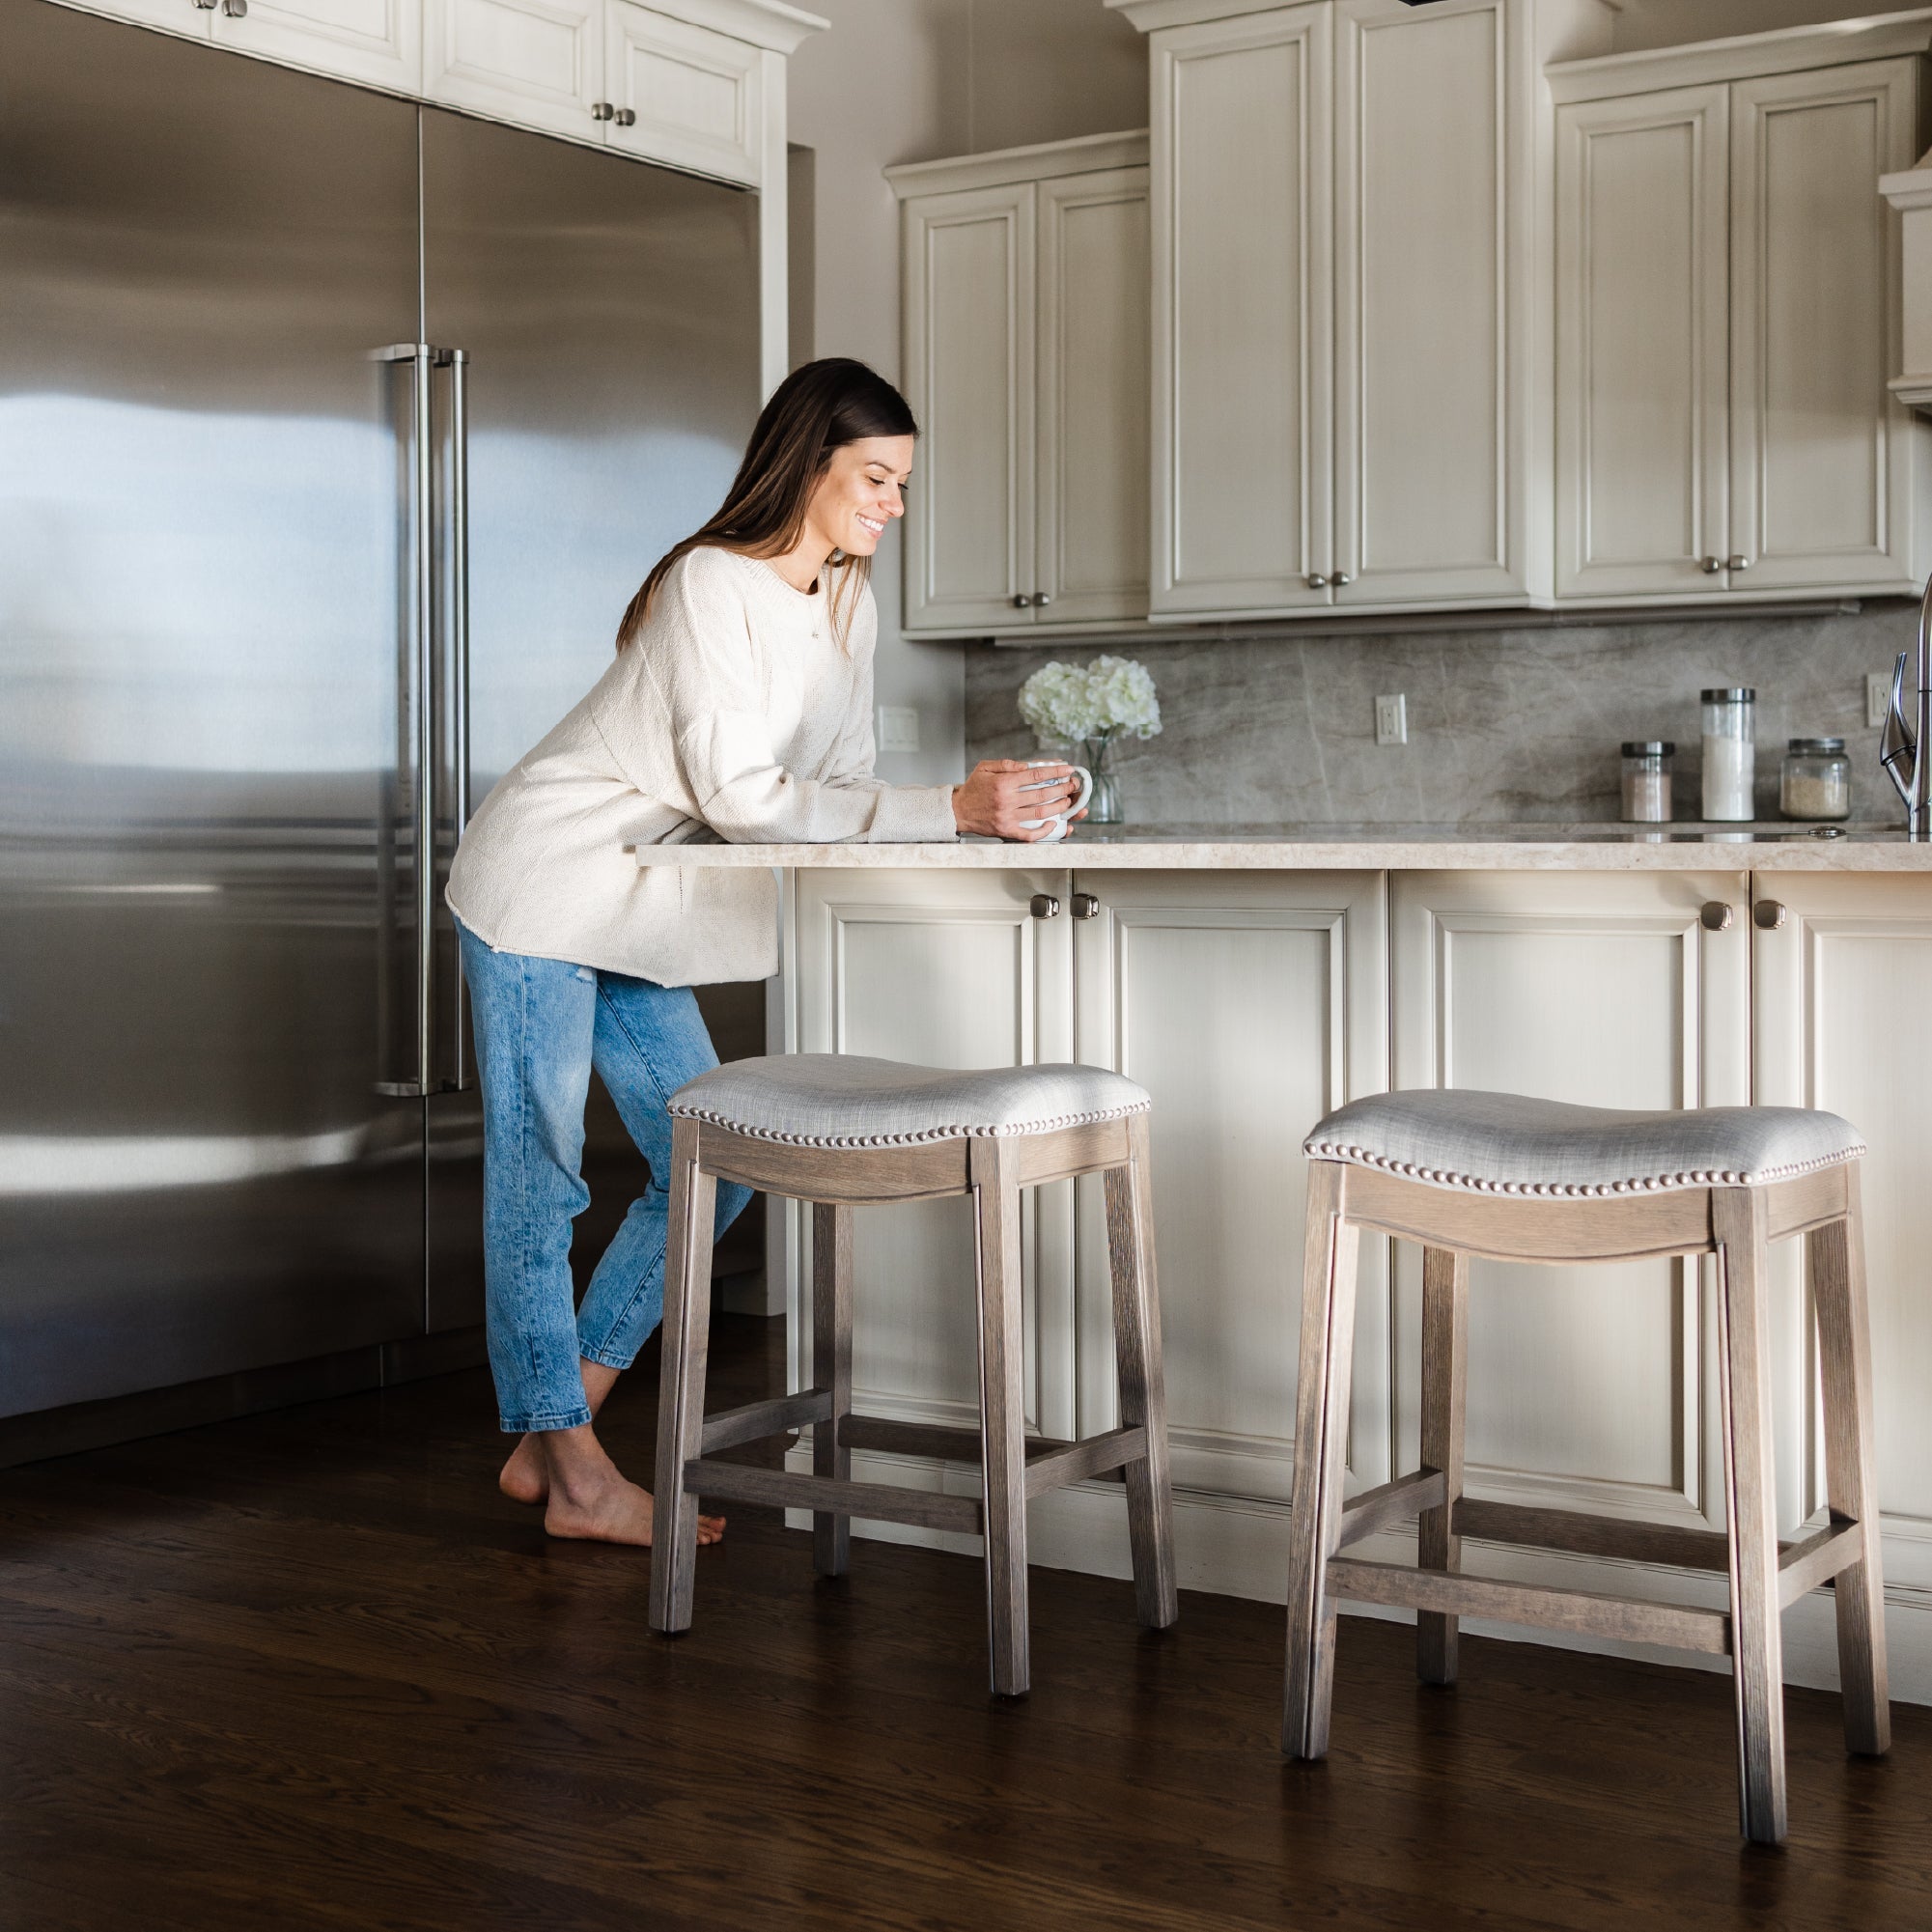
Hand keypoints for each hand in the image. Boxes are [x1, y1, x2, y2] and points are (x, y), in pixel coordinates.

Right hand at [951, 760, 1084, 841]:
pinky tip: (1053, 824)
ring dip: (1058, 807)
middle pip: (1042, 794)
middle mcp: (1007, 800)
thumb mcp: (984, 767)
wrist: (958, 811)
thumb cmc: (973, 788)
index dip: (1055, 772)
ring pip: (1040, 813)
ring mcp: (1008, 817)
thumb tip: (1027, 765)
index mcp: (1003, 783)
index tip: (1067, 769)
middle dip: (1062, 788)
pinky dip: (1043, 831)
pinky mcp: (1006, 830)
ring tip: (1068, 801)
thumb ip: (1006, 763)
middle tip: (1073, 785)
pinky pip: (1029, 834)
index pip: (1036, 775)